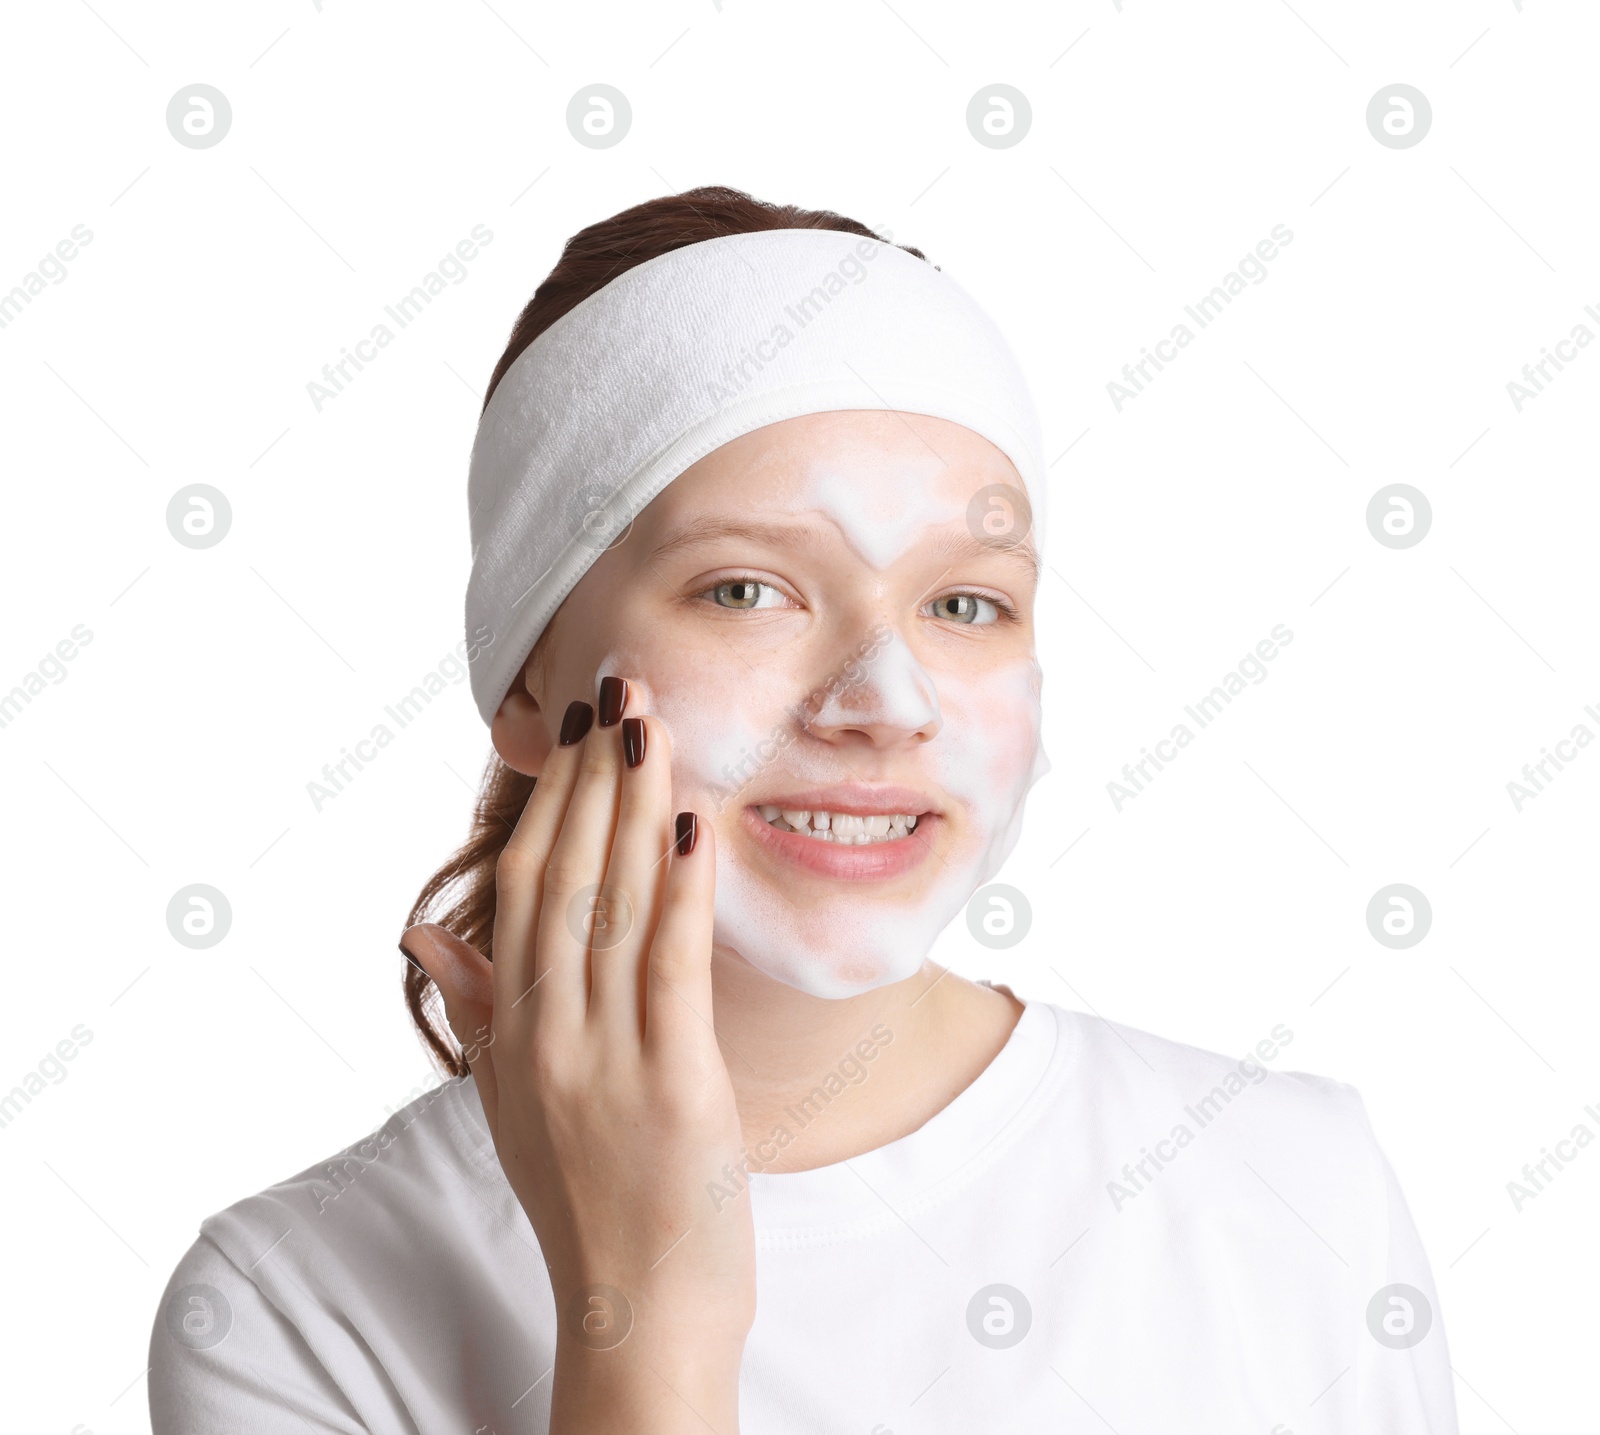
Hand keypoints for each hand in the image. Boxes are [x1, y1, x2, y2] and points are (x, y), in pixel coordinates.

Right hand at [402, 679, 752, 1431]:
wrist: (637, 1315)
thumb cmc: (587, 1199)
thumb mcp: (512, 1101)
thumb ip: (475, 1009)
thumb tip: (420, 934)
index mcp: (512, 1033)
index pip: (523, 890)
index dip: (549, 801)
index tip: (571, 729)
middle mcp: (547, 1036)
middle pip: (563, 878)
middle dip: (591, 777)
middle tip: (616, 687)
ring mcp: (603, 1060)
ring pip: (611, 905)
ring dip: (634, 804)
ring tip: (649, 721)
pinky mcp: (670, 1085)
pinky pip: (668, 968)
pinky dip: (680, 889)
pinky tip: (690, 822)